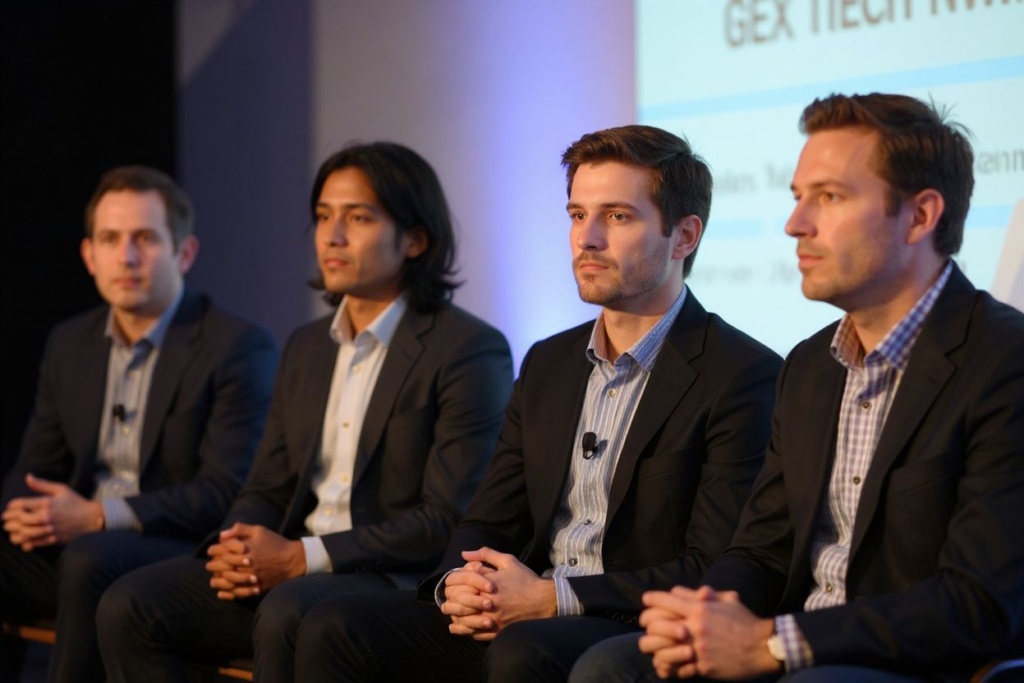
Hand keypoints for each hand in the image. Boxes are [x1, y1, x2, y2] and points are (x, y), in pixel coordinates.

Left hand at [1, 474, 102, 549]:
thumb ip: (42, 485)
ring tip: (11, 530)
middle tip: (5, 520)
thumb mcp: (61, 489)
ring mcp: (50, 529)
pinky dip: (25, 543)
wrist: (91, 518)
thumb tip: (27, 477)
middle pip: (21, 519)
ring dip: (14, 532)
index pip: (22, 504)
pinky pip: (34, 543)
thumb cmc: (76, 502)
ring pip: (25, 533)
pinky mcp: (53, 539)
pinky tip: (22, 541)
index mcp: (47, 503)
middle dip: (9, 519)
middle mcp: (47, 516)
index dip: (11, 507)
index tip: (9, 508)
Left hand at [205, 523, 304, 599]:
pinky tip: (222, 592)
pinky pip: (237, 593)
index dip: (213, 550)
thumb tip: (221, 535)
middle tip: (210, 565)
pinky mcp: (256, 587)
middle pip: (221, 566)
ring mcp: (251, 577)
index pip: (221, 550)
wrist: (293, 560)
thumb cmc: (275, 543)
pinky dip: (227, 594)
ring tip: (214, 579)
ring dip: (217, 580)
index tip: (211, 551)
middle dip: (212, 565)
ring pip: (226, 581)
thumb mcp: (259, 531)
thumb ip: (240, 529)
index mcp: (245, 549)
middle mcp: (246, 564)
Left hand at [443, 547, 555, 640]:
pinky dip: (464, 631)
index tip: (449, 583)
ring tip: (450, 615)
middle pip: (458, 603)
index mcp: (487, 584)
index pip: (460, 582)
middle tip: (445, 601)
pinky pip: (475, 634)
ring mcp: (492, 619)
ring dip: (454, 617)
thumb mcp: (508, 561)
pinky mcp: (497, 631)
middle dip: (449, 601)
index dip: (451, 582)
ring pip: (464, 621)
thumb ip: (486, 554)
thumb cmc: (525, 580)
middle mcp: (487, 602)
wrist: (544, 601)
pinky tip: (459, 628)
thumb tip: (465, 554)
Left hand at [639, 585, 777, 679]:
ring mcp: (698, 650)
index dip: (652, 599)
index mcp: (701, 609)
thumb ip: (702, 595)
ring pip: (662, 650)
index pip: (666, 600)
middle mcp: (695, 628)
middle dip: (647, 623)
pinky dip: (671, 666)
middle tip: (645, 624)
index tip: (645, 599)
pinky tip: (668, 664)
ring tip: (652, 646)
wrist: (763, 647)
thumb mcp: (727, 600)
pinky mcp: (704, 667)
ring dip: (655, 648)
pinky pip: (679, 668)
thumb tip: (679, 591)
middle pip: (657, 625)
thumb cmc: (746, 621)